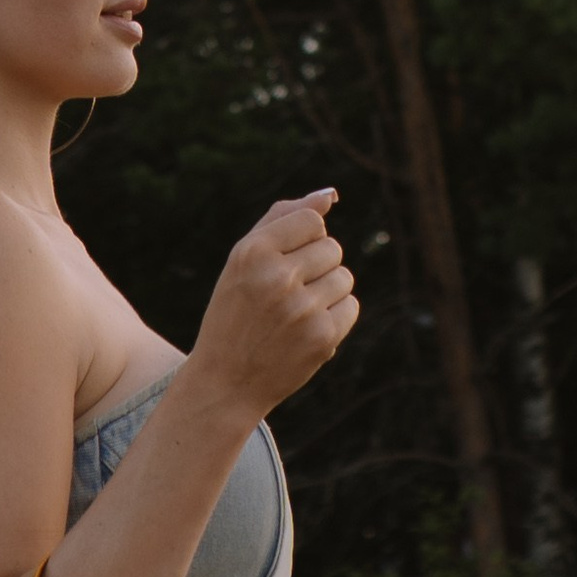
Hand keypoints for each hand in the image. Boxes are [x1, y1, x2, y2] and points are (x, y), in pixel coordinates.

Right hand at [187, 191, 358, 418]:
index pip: (311, 220)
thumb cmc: (235, 311)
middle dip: (316, 266)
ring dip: (327, 292)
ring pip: (344, 277)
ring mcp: (302, 309)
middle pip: (332, 248)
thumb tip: (330, 195)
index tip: (284, 261)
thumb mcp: (244, 259)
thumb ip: (283, 218)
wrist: (226, 381)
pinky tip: (308, 330)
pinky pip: (351, 307)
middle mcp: (277, 278)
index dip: (304, 239)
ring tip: (296, 312)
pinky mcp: (322, 337)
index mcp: (253, 252)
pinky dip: (335, 317)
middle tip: (286, 293)